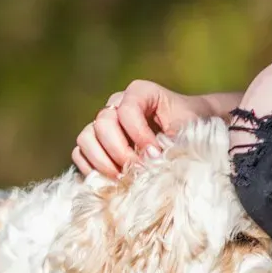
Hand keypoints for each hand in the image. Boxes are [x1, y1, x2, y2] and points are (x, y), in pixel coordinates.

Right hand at [72, 81, 227, 178]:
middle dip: (119, 151)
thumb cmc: (192, 128)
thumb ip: (172, 142)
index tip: (155, 155)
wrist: (191, 132)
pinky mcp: (96, 142)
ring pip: (86, 138)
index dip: (139, 136)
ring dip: (102, 161)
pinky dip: (91, 168)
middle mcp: (117, 103)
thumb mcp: (189, 130)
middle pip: (102, 123)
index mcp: (140, 92)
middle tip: (137, 170)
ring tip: (122, 178)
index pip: (127, 110)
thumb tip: (150, 163)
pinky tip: (112, 180)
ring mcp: (103, 123)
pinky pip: (80, 153)